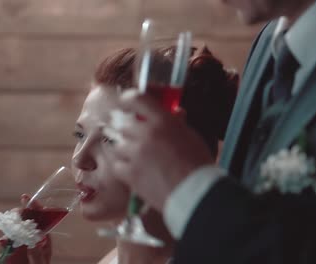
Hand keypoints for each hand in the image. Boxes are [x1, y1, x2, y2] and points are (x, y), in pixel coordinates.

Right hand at [0, 195, 51, 263]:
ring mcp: (17, 250)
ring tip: (2, 241)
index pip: (38, 220)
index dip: (33, 207)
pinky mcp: (6, 259)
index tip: (25, 197)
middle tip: (13, 217)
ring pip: (8, 238)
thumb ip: (38, 254)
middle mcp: (28, 241)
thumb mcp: (40, 263)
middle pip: (21, 225)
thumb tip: (35, 243)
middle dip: (16, 220)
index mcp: (41, 240)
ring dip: (4, 237)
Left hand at [109, 90, 213, 211]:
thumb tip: (175, 113)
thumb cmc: (198, 165)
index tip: (127, 102)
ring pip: (117, 144)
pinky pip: (116, 164)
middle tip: (135, 136)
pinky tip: (132, 169)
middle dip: (128, 129)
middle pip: (123, 123)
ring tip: (135, 155)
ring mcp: (135, 154)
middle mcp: (145, 133)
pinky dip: (122, 166)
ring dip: (124, 148)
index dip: (129, 99)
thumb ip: (177, 123)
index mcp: (163, 121)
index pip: (136, 98)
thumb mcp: (191, 136)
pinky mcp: (130, 174)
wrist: (195, 193)